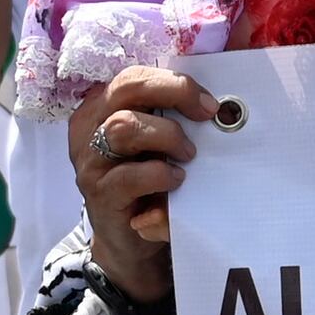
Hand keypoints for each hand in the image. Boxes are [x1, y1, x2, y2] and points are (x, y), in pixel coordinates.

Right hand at [70, 62, 214, 297]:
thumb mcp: (160, 142)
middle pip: (126, 88)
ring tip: (188, 154)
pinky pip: (128, 176)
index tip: (209, 103)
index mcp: (103, 106)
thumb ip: (178, 112)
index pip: (134, 76)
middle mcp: (89, 126)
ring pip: (123, 126)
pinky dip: (159, 174)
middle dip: (173, 93)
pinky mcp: (99, 193)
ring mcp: (90, 160)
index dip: (174, 82)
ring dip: (166, 135)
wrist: (130, 238)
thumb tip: (225, 78)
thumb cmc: (149, 180)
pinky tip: (176, 180)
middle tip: (206, 115)